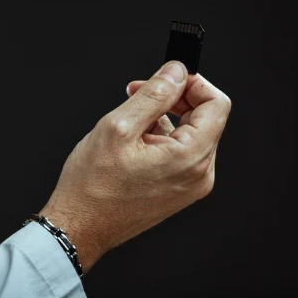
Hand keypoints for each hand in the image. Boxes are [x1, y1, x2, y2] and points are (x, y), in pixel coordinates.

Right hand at [39, 60, 230, 272]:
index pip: (216, 104)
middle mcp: (198, 174)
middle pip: (205, 117)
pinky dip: (160, 135)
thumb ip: (154, 94)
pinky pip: (180, 150)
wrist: (80, 226)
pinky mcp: (178, 189)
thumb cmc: (92, 186)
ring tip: (128, 121)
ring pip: (190, 132)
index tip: (166, 77)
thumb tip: (176, 71)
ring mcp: (190, 185)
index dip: (192, 82)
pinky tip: (132, 140)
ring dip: (163, 116)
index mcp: (190, 158)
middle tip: (137, 91)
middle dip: (172, 97)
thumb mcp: (119, 127)